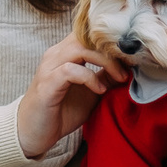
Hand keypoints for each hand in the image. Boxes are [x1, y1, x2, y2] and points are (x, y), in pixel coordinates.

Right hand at [15, 37, 123, 157]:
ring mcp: (49, 67)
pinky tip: (100, 90)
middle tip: (129, 68)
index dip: (113, 41)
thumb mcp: (92, 92)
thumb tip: (130, 66)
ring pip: (81, 48)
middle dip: (113, 50)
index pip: (90, 32)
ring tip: (119, 78)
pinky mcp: (47, 84)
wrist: (34, 134)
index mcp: (66, 53)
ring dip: (105, 61)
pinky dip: (90, 78)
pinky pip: (71, 70)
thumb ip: (107, 76)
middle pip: (88, 36)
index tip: (133, 57)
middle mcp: (56, 54)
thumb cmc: (61, 112)